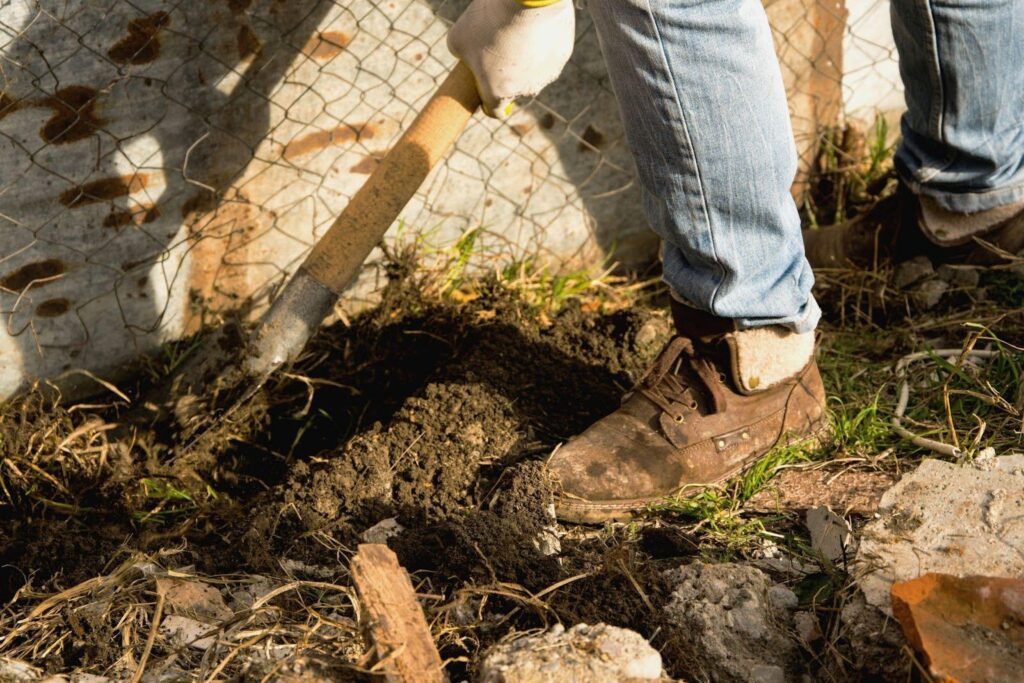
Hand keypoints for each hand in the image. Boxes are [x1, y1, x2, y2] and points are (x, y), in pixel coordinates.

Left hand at [448, 0, 574, 118]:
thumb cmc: (488, 20)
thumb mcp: (458, 38)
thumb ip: (460, 56)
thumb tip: (468, 58)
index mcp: (498, 92)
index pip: (494, 111)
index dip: (488, 103)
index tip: (485, 94)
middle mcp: (525, 89)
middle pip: (514, 87)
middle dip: (506, 73)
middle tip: (498, 47)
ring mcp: (547, 73)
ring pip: (534, 71)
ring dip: (526, 59)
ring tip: (516, 31)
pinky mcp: (563, 54)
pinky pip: (549, 53)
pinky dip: (541, 42)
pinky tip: (534, 24)